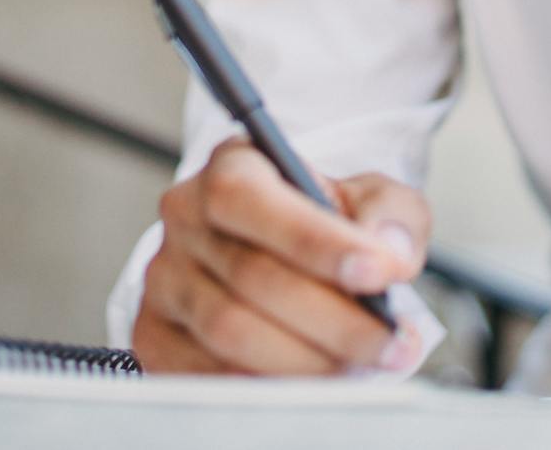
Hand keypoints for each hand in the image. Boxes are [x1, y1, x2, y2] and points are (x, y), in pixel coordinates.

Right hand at [133, 139, 427, 374]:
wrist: (285, 254)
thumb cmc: (327, 222)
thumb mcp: (371, 199)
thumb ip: (392, 215)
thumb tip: (390, 253)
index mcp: (232, 167)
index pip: (250, 198)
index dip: (315, 240)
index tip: (378, 273)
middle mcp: (186, 217)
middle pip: (250, 276)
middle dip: (333, 318)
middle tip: (392, 341)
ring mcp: (165, 280)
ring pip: (230, 330)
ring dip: (309, 357)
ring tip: (363, 362)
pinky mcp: (157, 335)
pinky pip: (209, 371)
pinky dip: (270, 382)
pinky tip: (316, 377)